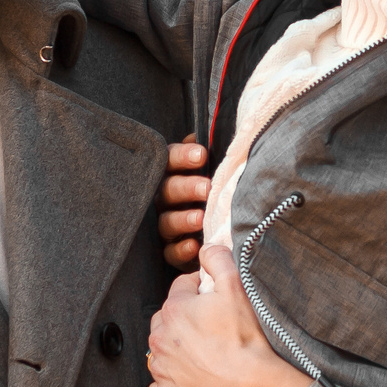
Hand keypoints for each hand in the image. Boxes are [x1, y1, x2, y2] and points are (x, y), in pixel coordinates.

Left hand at [146, 246, 312, 386]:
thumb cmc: (244, 340)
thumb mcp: (236, 288)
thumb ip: (218, 260)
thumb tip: (206, 249)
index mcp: (173, 310)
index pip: (180, 288)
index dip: (199, 289)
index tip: (213, 299)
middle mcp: (159, 339)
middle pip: (167, 319)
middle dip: (183, 319)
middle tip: (210, 327)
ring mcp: (161, 369)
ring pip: (162, 351)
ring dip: (176, 349)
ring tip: (203, 353)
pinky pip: (161, 383)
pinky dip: (173, 380)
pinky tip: (193, 378)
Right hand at [158, 142, 208, 269]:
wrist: (222, 233)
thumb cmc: (215, 193)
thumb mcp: (216, 171)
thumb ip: (212, 153)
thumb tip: (211, 134)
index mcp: (172, 175)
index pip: (169, 159)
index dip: (182, 156)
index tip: (202, 155)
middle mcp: (164, 200)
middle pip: (167, 191)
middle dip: (186, 188)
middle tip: (207, 188)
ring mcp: (166, 227)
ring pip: (166, 222)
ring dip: (183, 219)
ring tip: (201, 218)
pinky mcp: (172, 252)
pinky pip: (170, 252)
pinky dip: (181, 249)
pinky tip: (194, 244)